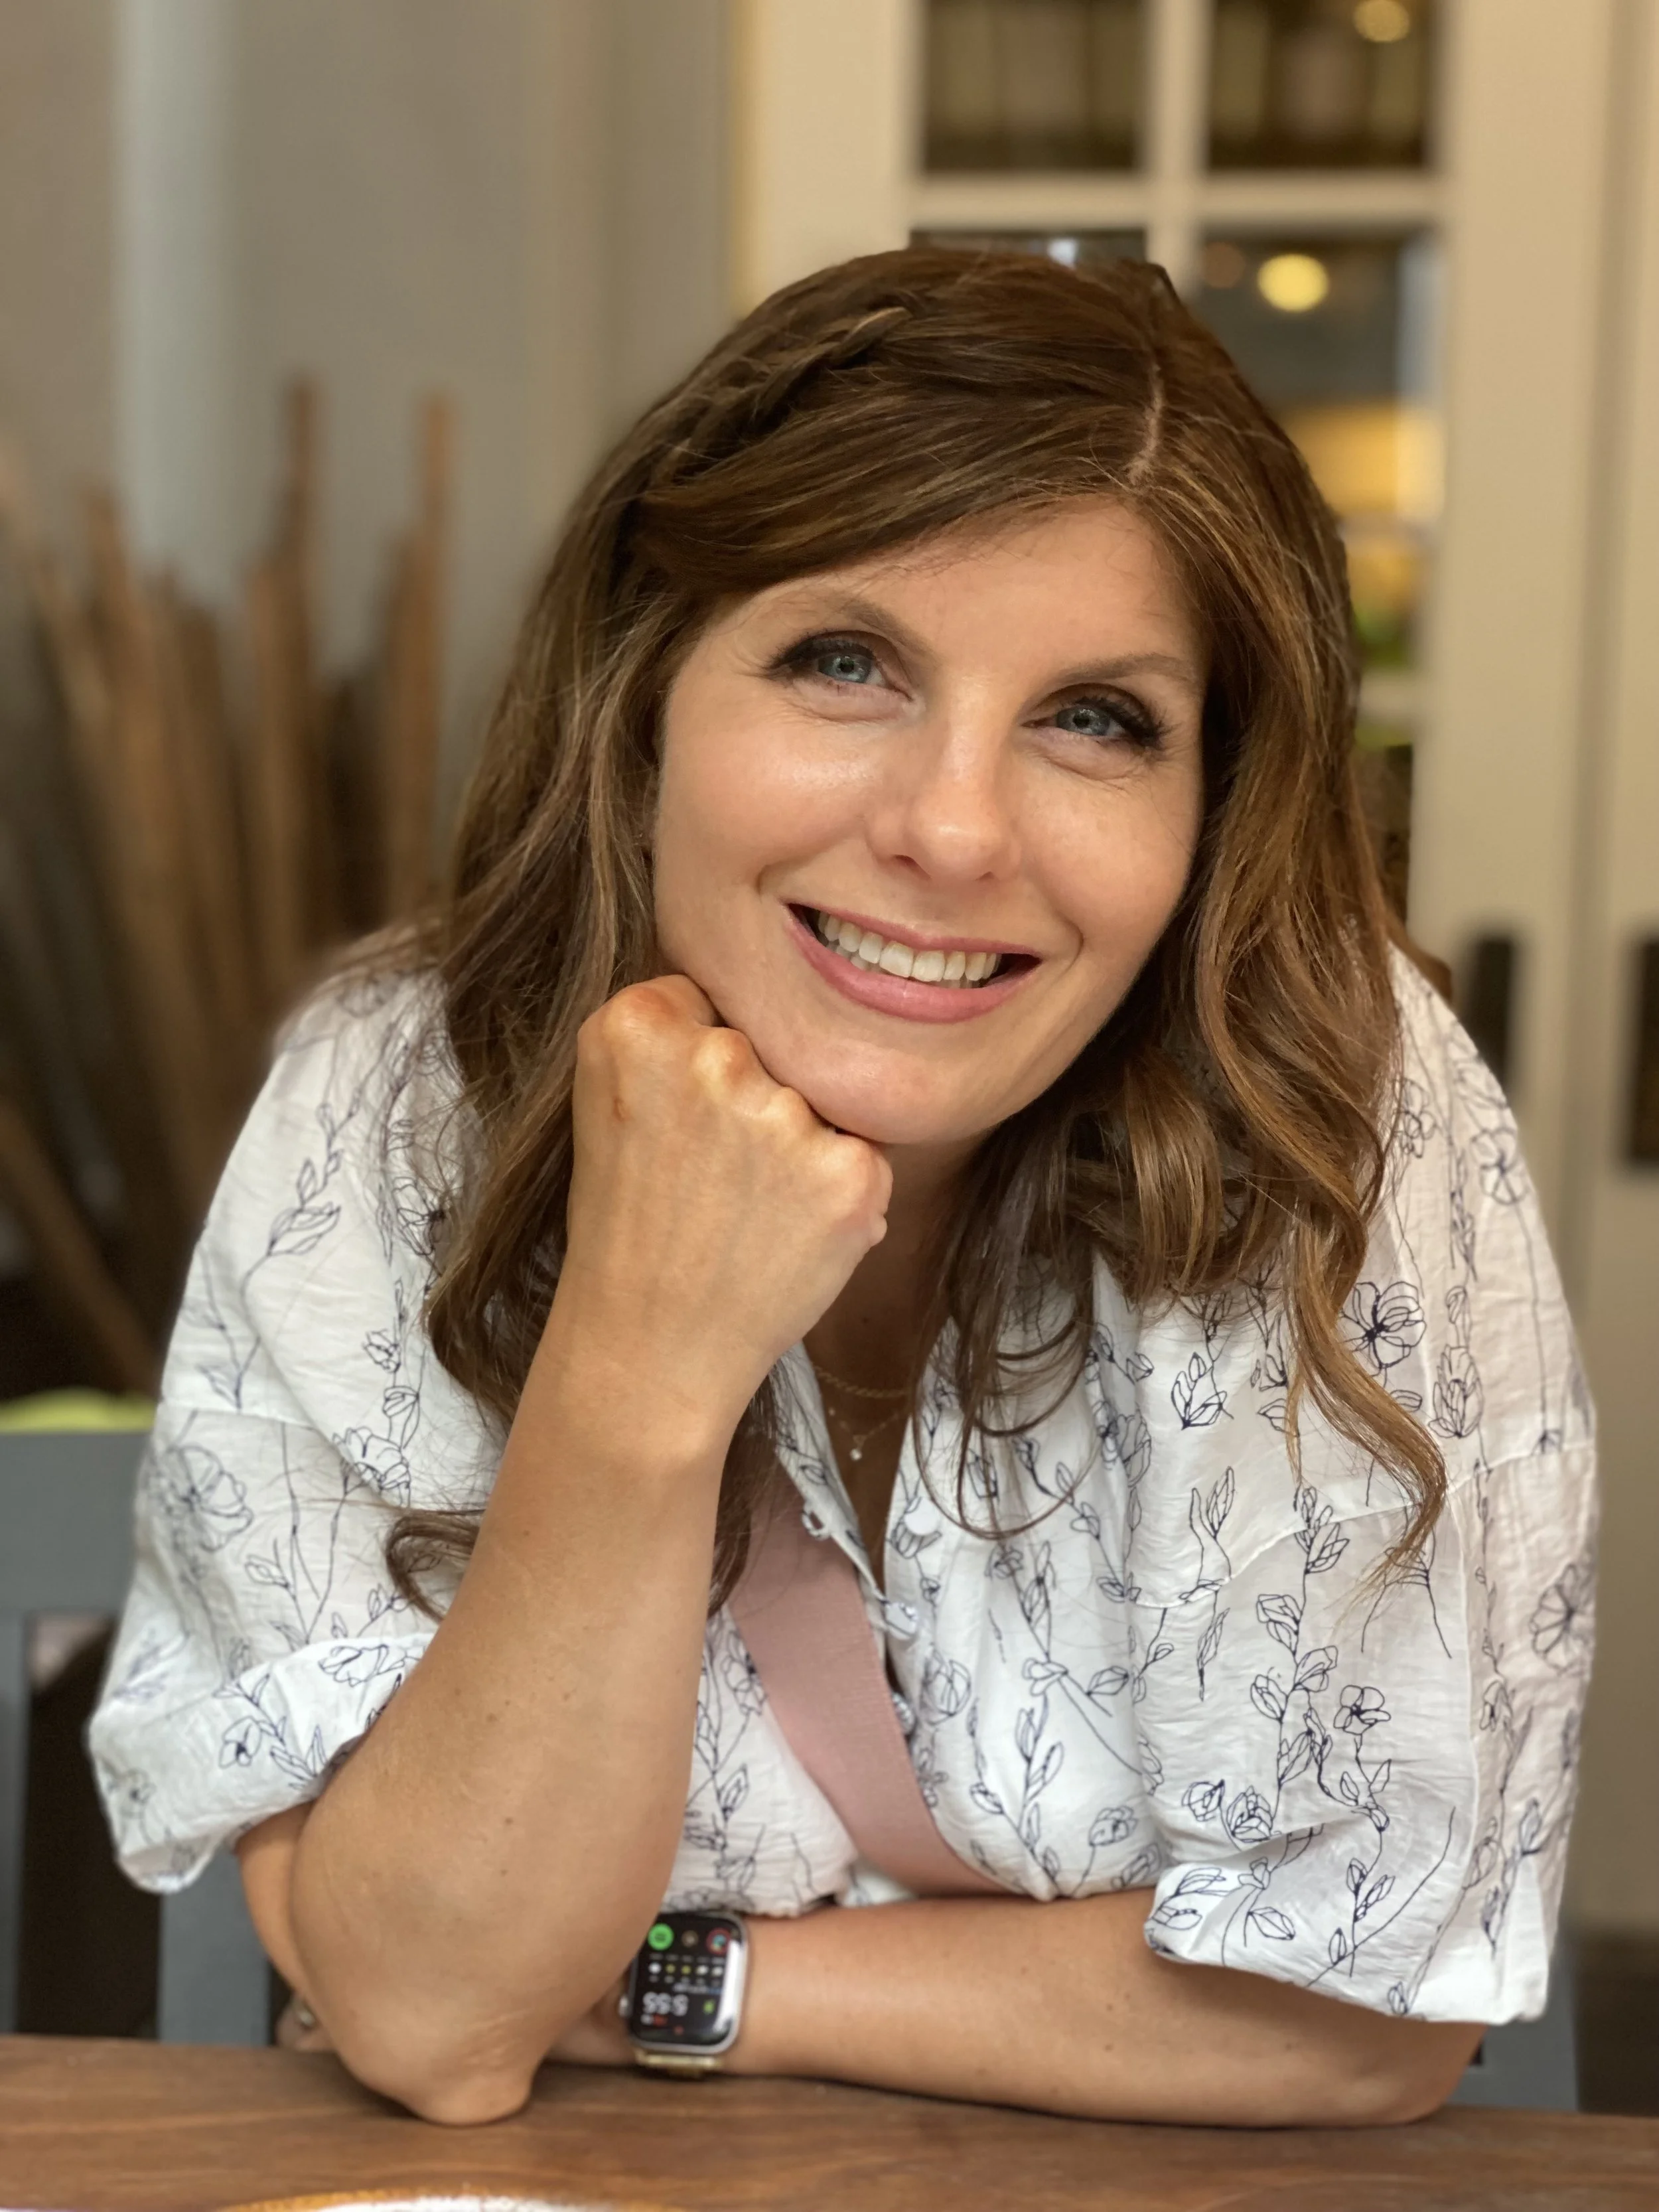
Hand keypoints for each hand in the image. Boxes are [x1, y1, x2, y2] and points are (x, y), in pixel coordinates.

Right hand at [551, 976, 891, 1424]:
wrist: (648, 1348)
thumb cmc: (631, 1225)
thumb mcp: (610, 1102)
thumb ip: (672, 1033)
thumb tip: (769, 989)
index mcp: (636, 1024)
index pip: (715, 999)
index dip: (703, 1065)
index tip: (677, 1122)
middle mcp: (713, 1055)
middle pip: (775, 1042)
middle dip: (757, 1099)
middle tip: (712, 1176)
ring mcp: (784, 1113)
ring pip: (819, 1097)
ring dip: (800, 1146)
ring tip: (746, 1210)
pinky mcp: (848, 1169)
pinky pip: (861, 1151)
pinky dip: (837, 1193)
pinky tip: (785, 1234)